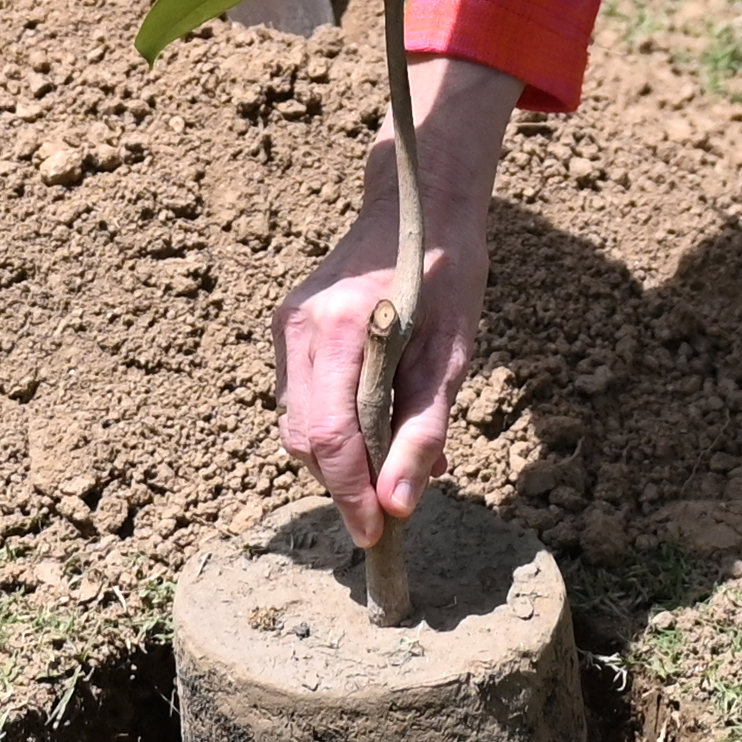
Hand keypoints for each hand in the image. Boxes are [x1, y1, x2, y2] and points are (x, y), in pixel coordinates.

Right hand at [278, 56, 523, 546]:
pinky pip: (302, 397)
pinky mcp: (289, 325)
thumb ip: (423, 432)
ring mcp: (288, 325)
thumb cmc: (449, 275)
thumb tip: (397, 505)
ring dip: (340, 455)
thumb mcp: (453, 356)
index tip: (377, 534)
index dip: (350, 495)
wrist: (420, 207)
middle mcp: (301, 328)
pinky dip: (333, 423)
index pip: (329, 438)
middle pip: (305, 439)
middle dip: (344, 481)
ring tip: (395, 455)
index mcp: (344, 330)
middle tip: (395, 500)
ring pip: (298, 424)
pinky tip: (377, 420)